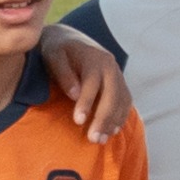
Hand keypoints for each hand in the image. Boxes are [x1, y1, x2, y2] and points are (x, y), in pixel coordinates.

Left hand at [40, 21, 127, 139]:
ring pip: (121, 100)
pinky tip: (111, 132)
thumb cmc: (58, 50)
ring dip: (113, 122)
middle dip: (103, 118)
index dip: (86, 103)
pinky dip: (120, 117)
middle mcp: (110, 66)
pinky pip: (125, 102)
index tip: (78, 121)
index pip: (92, 83)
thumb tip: (74, 94)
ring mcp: (117, 75)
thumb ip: (63, 73)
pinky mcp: (119, 83)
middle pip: (112, 94)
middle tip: (93, 139)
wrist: (69, 39)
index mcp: (94, 58)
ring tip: (100, 140)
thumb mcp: (54, 56)